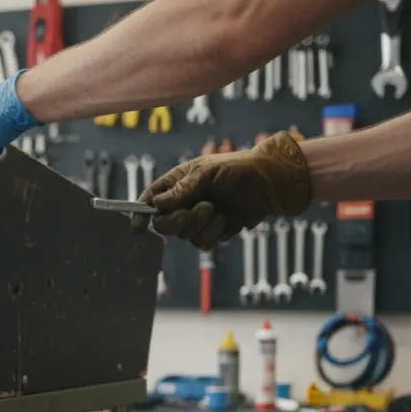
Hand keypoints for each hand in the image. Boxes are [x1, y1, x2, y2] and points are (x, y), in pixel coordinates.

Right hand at [134, 131, 312, 248]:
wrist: (271, 183)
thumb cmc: (240, 168)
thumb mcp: (208, 171)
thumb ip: (183, 188)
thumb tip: (156, 204)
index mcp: (177, 183)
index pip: (150, 199)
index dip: (140, 213)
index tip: (139, 227)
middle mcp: (184, 202)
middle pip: (163, 223)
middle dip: (179, 221)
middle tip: (201, 209)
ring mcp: (197, 218)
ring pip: (183, 235)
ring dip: (200, 225)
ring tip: (217, 211)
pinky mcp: (213, 232)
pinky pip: (202, 243)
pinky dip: (213, 234)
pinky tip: (225, 222)